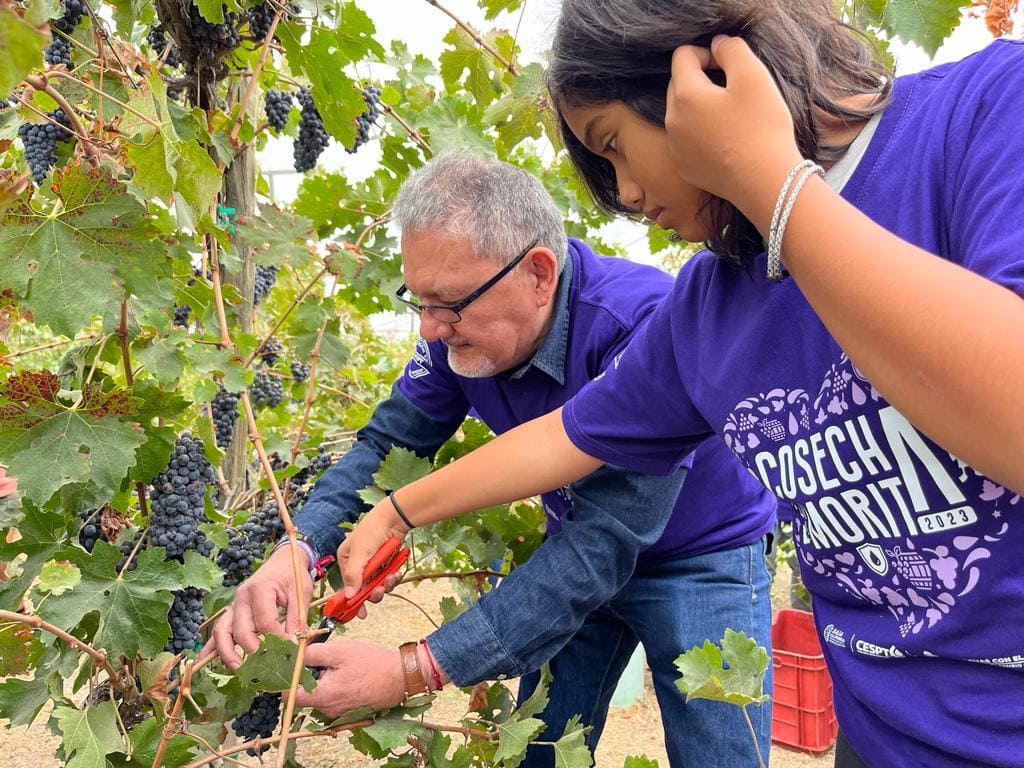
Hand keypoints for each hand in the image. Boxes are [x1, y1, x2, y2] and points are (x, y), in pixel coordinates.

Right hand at [198, 544, 312, 668]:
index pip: (265, 621)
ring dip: (228, 652)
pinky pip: (218, 631)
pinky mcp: (232, 613)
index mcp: (259, 589)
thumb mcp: (301, 592)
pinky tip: (203, 661)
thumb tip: (295, 644)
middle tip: (269, 666)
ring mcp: (233, 606)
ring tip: (239, 668)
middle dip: (254, 650)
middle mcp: (241, 598)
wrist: (282, 561)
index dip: (278, 640)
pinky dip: (211, 647)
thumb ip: (297, 618)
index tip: (291, 651)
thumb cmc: (292, 575)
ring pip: (223, 632)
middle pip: (241, 630)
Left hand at [292, 641, 405, 716]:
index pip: (288, 697)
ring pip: (320, 695)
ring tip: (340, 665)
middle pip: (305, 694)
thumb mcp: (340, 651)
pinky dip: (334, 686)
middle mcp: (327, 710)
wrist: (400, 678)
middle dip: (309, 676)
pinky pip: (332, 699)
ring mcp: (338, 713)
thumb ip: (313, 653)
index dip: (287, 679)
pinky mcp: (348, 711)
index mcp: (322, 696)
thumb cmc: (372, 663)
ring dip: (323, 680)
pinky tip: (348, 674)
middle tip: (323, 658)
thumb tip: (294, 653)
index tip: (293, 664)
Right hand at [337, 498, 409, 600]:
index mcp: (346, 561)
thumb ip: (354, 576)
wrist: (394, 518)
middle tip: (379, 591)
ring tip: (391, 577)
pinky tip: (396, 572)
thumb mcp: (360, 554)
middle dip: (373, 592)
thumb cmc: (372, 531)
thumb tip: (349, 596)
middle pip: (364, 588)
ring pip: (378, 584)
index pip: (347, 586)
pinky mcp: (386, 563)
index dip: (353, 601)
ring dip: (385, 584)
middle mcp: (358, 564)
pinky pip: (388, 578)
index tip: (360, 613)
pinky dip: (393, 577)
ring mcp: (373, 564)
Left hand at [664, 35, 802, 219]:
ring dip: (702, 108)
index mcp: (684, 95)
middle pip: (679, 84)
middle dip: (703, 80)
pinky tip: (727, 141)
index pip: (683, 56)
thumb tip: (718, 45)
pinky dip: (702, 134)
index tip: (730, 67)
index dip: (708, 53)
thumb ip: (731, 50)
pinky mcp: (685, 168)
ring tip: (732, 118)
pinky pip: (688, 140)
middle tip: (734, 92)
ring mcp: (675, 148)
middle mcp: (671, 121)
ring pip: (683, 114)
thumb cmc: (761, 128)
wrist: (765, 183)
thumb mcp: (753, 75)